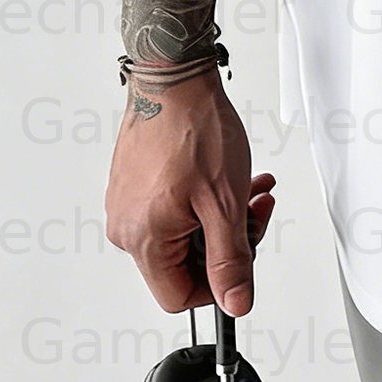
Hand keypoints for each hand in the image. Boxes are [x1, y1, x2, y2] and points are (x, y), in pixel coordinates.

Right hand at [105, 74, 275, 314]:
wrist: (174, 79)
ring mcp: (127, 203)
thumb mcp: (224, 202)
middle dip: (227, 240)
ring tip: (248, 188)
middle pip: (184, 264)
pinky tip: (227, 177)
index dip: (218, 285)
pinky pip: (171, 209)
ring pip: (183, 233)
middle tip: (254, 211)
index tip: (243, 258)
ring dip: (221, 215)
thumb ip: (231, 258)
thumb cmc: (194, 128)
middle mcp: (127, 226)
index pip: (179, 297)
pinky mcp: (133, 184)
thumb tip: (235, 302)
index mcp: (142, 240)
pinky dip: (203, 199)